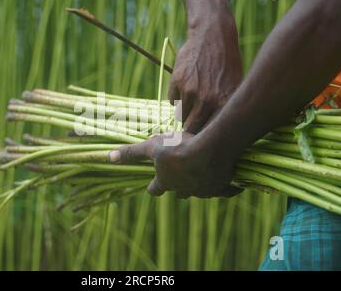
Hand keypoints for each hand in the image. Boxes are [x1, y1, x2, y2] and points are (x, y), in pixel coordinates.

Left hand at [109, 131, 241, 198]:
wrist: (209, 151)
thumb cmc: (177, 148)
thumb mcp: (152, 147)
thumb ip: (132, 153)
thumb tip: (109, 157)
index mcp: (167, 181)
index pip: (155, 189)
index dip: (153, 187)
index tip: (152, 186)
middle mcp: (184, 190)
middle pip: (179, 193)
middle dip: (178, 186)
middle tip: (180, 176)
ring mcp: (203, 191)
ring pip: (200, 191)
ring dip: (200, 184)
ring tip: (204, 174)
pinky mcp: (222, 188)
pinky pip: (225, 191)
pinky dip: (226, 187)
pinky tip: (231, 183)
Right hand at [169, 0, 241, 132]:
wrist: (212, 36)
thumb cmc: (226, 64)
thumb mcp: (234, 87)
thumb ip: (224, 111)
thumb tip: (214, 135)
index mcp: (224, 105)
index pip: (209, 133)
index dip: (204, 137)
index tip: (202, 137)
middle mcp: (208, 101)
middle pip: (191, 128)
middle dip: (191, 128)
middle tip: (192, 123)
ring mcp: (191, 92)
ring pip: (181, 115)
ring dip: (184, 111)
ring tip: (193, 99)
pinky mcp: (177, 83)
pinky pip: (172, 101)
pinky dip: (176, 97)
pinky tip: (186, 85)